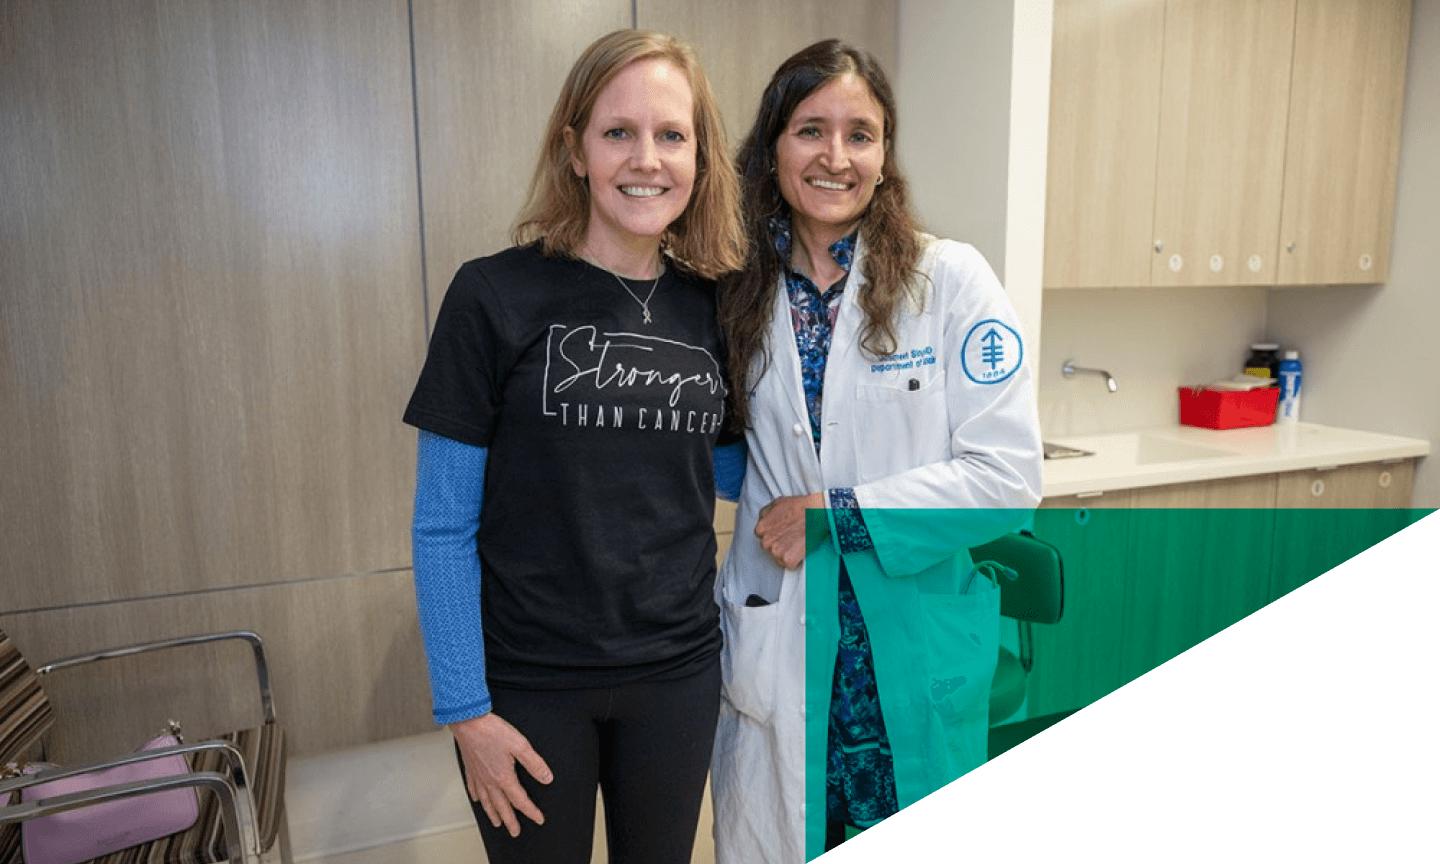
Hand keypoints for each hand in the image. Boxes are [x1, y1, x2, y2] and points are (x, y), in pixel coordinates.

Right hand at [450, 712, 552, 837]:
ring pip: (486, 801)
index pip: (520, 800)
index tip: (538, 819)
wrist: (468, 722)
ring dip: (493, 813)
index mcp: (503, 777)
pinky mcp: (470, 768)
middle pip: (502, 806)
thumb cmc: (492, 731)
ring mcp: (478, 775)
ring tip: (497, 823)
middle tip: (515, 832)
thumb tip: (547, 778)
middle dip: (510, 820)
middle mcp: (490, 780)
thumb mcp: (520, 745)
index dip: (531, 811)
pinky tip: (477, 800)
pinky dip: (477, 797)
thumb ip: (534, 763)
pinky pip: (473, 788)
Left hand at [755, 492, 825, 568]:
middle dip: (779, 544)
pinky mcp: (787, 559)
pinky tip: (800, 548)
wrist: (815, 513)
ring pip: (779, 557)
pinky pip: (789, 564)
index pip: (762, 537)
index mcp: (760, 529)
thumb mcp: (776, 504)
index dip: (774, 535)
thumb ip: (765, 515)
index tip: (782, 532)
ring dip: (787, 552)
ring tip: (797, 541)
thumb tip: (763, 520)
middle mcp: (765, 541)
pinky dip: (796, 559)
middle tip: (791, 536)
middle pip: (770, 548)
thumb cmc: (799, 507)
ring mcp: (776, 552)